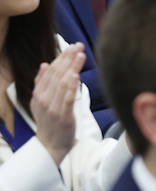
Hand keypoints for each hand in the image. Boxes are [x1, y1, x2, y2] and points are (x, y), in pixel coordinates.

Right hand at [32, 44, 84, 165]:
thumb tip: (45, 64)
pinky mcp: (63, 116)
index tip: (73, 46)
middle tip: (79, 46)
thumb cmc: (49, 121)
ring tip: (81, 55)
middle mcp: (43, 99)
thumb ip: (42, 83)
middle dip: (68, 58)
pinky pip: (67, 99)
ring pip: (62, 84)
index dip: (62, 57)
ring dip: (72, 68)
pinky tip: (76, 76)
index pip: (51, 71)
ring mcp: (52, 107)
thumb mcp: (41, 101)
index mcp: (38, 93)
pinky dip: (71, 87)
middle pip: (57, 74)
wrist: (50, 144)